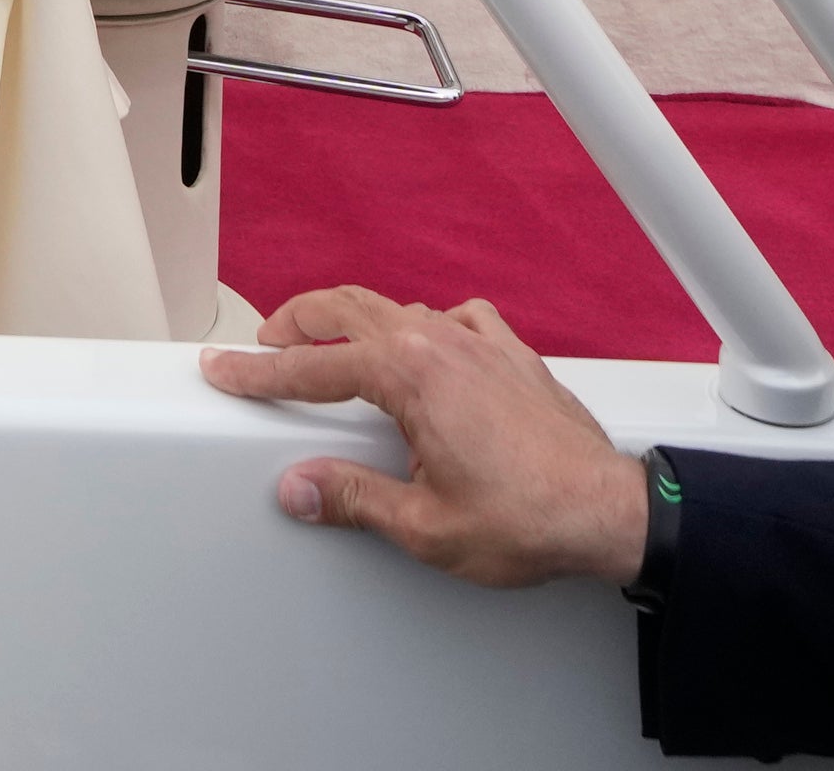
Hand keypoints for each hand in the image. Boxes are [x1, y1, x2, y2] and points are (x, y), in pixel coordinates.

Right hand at [201, 287, 655, 589]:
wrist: (607, 510)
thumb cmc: (529, 518)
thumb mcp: (424, 526)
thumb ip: (353, 498)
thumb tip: (301, 487)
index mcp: (411, 376)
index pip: (312, 369)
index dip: (259, 373)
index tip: (226, 369)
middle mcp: (442, 343)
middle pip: (348, 309)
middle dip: (296, 321)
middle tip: (264, 343)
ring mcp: (480, 342)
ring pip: (396, 306)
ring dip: (352, 318)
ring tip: (327, 340)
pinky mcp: (511, 354)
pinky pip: (453, 318)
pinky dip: (421, 322)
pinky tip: (422, 340)